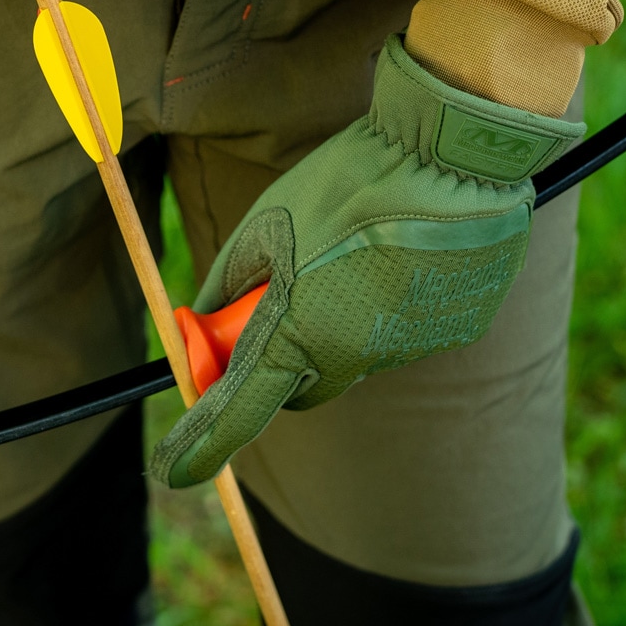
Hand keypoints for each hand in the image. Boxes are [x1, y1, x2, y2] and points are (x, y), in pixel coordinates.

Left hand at [150, 35, 582, 487]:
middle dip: (278, 359)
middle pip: (298, 385)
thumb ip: (230, 285)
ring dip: (340, 323)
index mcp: (296, 334)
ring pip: (354, 356)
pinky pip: (404, 333)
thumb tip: (210, 320)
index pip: (236, 412)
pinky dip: (391, 307)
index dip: (199, 445)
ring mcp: (407, 351)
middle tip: (275, 301)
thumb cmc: (345, 183)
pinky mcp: (454, 333)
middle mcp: (352, 360)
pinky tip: (401, 253)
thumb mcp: (265, 225)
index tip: (171, 469)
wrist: (447, 156)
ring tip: (355, 250)